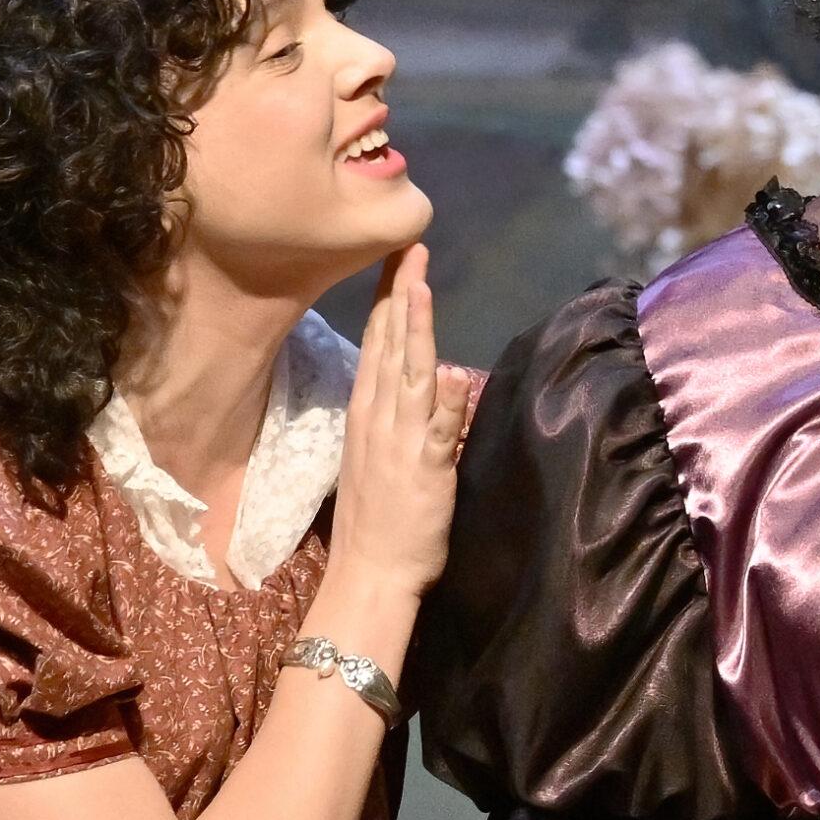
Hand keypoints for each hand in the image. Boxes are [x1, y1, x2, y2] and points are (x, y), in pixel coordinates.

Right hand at [328, 244, 470, 599]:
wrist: (368, 573)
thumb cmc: (376, 521)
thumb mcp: (379, 456)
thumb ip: (396, 417)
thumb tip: (417, 383)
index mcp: (367, 414)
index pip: (377, 344)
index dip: (389, 300)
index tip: (398, 260)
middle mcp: (378, 419)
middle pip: (390, 345)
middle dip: (401, 293)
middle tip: (410, 246)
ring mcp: (400, 442)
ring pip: (410, 374)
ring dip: (416, 329)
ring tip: (422, 285)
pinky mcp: (425, 469)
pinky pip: (438, 431)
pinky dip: (446, 402)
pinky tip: (452, 370)